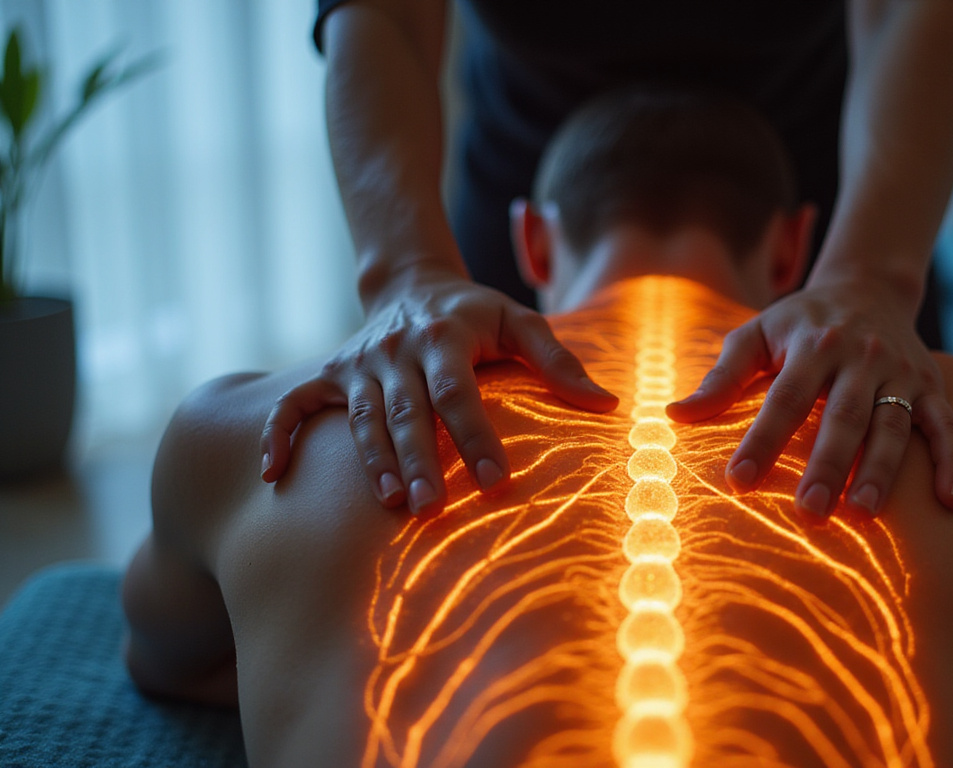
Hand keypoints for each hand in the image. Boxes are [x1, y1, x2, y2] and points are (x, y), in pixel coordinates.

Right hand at [259, 274, 617, 511]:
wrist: (410, 283)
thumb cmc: (476, 314)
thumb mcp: (521, 321)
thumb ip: (559, 362)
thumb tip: (606, 405)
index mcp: (445, 336)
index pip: (459, 392)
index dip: (475, 435)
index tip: (495, 480)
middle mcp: (396, 349)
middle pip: (407, 412)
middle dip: (420, 460)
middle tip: (432, 507)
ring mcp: (359, 363)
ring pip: (362, 418)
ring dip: (372, 461)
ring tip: (390, 502)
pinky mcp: (330, 373)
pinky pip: (295, 404)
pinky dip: (279, 434)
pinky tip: (271, 474)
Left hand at [666, 277, 952, 516]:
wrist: (869, 286)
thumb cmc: (800, 322)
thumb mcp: (757, 334)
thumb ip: (721, 376)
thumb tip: (675, 415)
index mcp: (813, 344)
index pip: (785, 398)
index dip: (763, 439)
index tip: (739, 481)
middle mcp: (861, 357)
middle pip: (843, 417)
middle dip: (827, 466)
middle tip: (810, 512)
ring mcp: (901, 373)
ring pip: (894, 426)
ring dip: (881, 471)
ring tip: (863, 513)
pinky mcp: (933, 386)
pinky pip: (948, 426)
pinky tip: (952, 501)